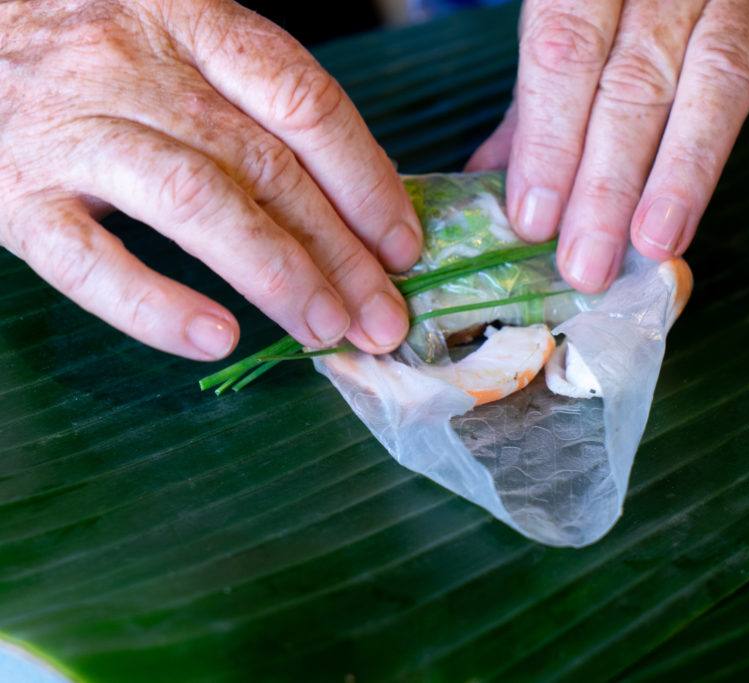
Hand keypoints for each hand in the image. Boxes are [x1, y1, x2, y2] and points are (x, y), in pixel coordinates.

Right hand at [0, 0, 421, 359]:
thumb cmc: (95, 52)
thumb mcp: (179, 46)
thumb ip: (256, 105)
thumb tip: (360, 200)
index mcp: (192, 21)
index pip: (304, 101)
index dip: (366, 180)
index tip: (403, 247)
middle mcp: (135, 66)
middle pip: (264, 165)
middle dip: (340, 251)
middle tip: (384, 318)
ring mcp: (72, 129)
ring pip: (195, 202)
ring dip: (275, 274)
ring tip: (326, 331)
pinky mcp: (15, 194)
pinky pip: (86, 258)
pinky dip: (154, 305)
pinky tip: (215, 339)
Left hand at [468, 0, 748, 291]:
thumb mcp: (561, 29)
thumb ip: (532, 108)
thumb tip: (488, 194)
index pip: (564, 54)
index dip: (549, 141)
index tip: (536, 221)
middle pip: (636, 82)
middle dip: (609, 183)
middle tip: (589, 264)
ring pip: (719, 79)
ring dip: (687, 170)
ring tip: (658, 242)